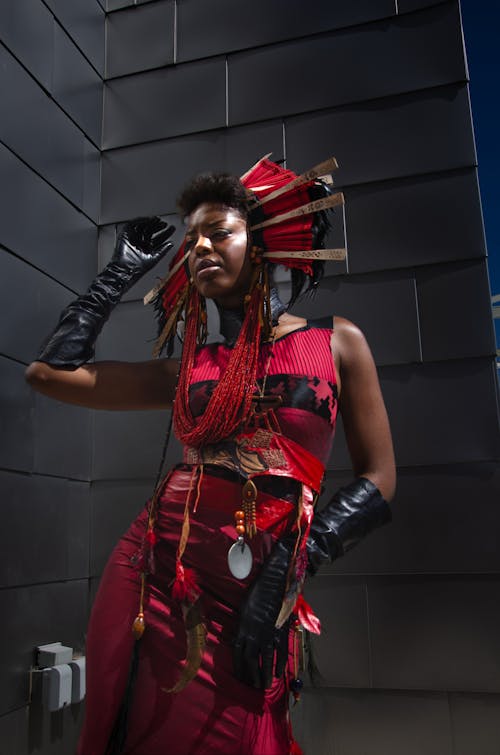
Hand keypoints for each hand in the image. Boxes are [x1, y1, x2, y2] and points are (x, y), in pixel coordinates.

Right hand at [113, 217, 175, 274]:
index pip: (158, 238)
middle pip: (151, 230)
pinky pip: (133, 224)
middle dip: (158, 226)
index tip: (171, 228)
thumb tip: (171, 244)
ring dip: (150, 222)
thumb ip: (164, 250)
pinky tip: (148, 220)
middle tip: (164, 223)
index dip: (165, 233)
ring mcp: (134, 237)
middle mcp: (141, 242)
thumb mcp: (155, 258)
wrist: (126, 269)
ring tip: (157, 220)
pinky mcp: (126, 234)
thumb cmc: (138, 267)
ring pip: (143, 226)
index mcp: (148, 248)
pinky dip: (140, 221)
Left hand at [233, 538, 293, 687]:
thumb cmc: (258, 592)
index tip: (239, 677)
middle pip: (250, 660)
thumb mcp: (244, 608)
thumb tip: (241, 638)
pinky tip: (278, 674)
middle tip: (251, 687)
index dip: (238, 667)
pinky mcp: (280, 631)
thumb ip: (243, 625)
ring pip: (265, 661)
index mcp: (242, 627)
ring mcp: (268, 634)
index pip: (237, 653)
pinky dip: (279, 665)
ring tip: (263, 686)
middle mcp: (254, 633)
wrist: (274, 581)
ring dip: (264, 676)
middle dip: (250, 676)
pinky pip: (280, 653)